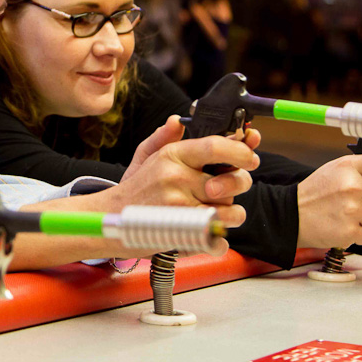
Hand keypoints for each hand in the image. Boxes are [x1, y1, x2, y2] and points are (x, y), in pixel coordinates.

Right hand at [115, 115, 259, 228]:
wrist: (110, 218)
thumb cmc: (135, 188)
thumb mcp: (145, 156)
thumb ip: (164, 137)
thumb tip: (177, 121)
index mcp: (172, 155)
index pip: (214, 146)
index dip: (240, 150)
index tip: (251, 157)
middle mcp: (176, 179)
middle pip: (230, 182)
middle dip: (239, 186)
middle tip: (228, 190)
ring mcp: (179, 207)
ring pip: (230, 211)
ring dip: (230, 214)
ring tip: (216, 213)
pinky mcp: (181, 234)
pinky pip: (218, 239)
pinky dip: (218, 241)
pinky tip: (207, 234)